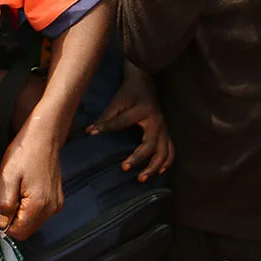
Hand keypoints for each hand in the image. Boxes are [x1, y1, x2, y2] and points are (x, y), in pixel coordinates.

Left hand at [0, 121, 63, 239]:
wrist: (44, 135)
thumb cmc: (26, 151)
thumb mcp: (7, 177)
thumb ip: (4, 205)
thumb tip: (1, 224)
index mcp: (39, 205)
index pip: (19, 232)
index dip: (4, 225)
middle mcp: (51, 208)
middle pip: (27, 229)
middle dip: (12, 219)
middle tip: (4, 198)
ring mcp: (56, 203)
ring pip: (33, 221)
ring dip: (20, 213)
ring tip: (14, 191)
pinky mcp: (56, 197)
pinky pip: (39, 211)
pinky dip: (28, 206)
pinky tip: (23, 189)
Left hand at [88, 62, 173, 181]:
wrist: (145, 82)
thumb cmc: (129, 92)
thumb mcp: (117, 101)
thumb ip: (105, 117)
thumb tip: (89, 131)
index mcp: (143, 110)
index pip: (123, 122)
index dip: (107, 127)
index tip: (93, 133)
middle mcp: (156, 121)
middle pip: (149, 144)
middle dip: (138, 158)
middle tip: (124, 168)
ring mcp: (164, 127)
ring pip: (164, 151)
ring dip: (154, 166)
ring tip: (141, 178)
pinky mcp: (166, 131)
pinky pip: (171, 149)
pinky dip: (167, 162)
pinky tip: (160, 172)